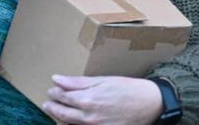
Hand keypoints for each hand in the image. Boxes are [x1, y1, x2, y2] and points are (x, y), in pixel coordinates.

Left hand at [43, 75, 162, 124]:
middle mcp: (87, 116)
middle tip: (48, 100)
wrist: (149, 104)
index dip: (56, 92)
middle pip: (62, 112)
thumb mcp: (105, 80)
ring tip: (56, 110)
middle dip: (53, 106)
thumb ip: (79, 82)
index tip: (52, 88)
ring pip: (67, 123)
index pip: (64, 96)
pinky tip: (70, 120)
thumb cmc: (129, 88)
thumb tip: (57, 79)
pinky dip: (71, 124)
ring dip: (59, 116)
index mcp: (88, 99)